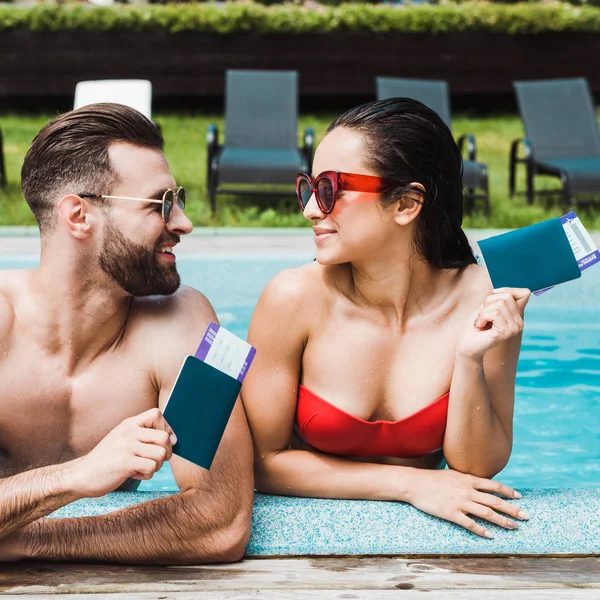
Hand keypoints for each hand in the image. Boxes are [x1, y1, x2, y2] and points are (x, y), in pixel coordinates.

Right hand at [65, 408, 175, 498]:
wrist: (81, 476)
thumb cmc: (106, 460)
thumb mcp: (122, 439)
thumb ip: (143, 435)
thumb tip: (174, 438)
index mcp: (128, 424)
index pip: (156, 414)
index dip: (166, 428)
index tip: (162, 442)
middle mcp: (128, 432)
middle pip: (164, 437)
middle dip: (166, 452)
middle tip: (156, 460)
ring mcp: (126, 447)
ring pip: (161, 453)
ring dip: (157, 465)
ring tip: (143, 468)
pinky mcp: (125, 463)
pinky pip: (151, 467)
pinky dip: (147, 475)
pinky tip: (135, 475)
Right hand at [406, 469, 529, 537]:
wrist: (415, 483)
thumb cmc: (432, 478)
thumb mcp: (452, 474)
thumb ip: (467, 479)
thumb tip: (479, 483)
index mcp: (468, 479)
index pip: (494, 485)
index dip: (508, 491)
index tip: (520, 497)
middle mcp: (467, 490)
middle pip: (495, 501)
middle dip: (513, 509)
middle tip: (527, 517)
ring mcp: (460, 502)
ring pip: (487, 513)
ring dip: (502, 521)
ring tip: (514, 527)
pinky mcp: (451, 513)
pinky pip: (470, 524)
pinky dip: (482, 531)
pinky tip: (490, 536)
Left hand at [457, 288, 530, 359]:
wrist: (466, 345)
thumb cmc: (475, 325)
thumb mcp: (487, 307)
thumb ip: (498, 299)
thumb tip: (503, 291)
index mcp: (517, 316)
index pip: (524, 293)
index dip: (507, 290)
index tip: (491, 297)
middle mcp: (519, 322)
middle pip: (507, 296)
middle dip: (488, 302)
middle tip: (482, 316)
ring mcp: (514, 328)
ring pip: (499, 304)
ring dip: (483, 311)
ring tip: (480, 322)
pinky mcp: (505, 333)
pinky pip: (494, 313)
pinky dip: (482, 317)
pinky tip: (480, 326)